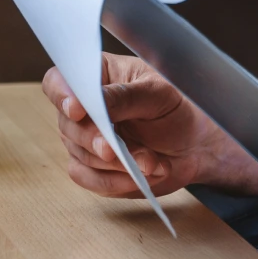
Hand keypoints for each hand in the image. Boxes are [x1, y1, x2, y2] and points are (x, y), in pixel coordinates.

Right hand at [42, 53, 247, 198]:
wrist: (198, 142)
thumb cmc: (179, 105)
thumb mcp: (158, 93)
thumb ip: (125, 97)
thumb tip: (95, 102)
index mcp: (96, 76)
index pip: (58, 81)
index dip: (62, 94)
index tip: (78, 110)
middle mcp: (85, 108)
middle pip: (67, 124)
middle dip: (94, 140)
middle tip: (115, 150)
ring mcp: (87, 140)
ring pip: (80, 155)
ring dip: (117, 164)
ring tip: (152, 163)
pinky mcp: (96, 169)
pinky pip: (90, 180)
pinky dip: (116, 182)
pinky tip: (142, 177)